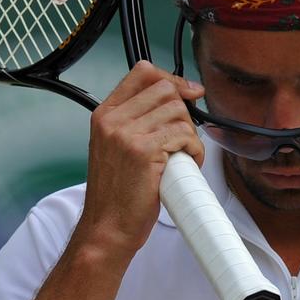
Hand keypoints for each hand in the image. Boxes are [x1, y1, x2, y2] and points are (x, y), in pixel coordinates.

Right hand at [76, 61, 205, 256]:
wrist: (106, 227)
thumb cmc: (115, 193)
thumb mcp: (114, 147)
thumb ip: (136, 121)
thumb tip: (175, 99)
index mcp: (105, 115)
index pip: (142, 72)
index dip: (172, 79)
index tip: (189, 92)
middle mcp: (113, 120)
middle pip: (166, 90)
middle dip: (185, 111)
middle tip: (185, 136)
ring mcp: (127, 134)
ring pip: (178, 112)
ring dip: (190, 134)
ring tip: (183, 155)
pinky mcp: (144, 151)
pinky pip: (184, 135)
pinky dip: (194, 150)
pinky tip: (186, 164)